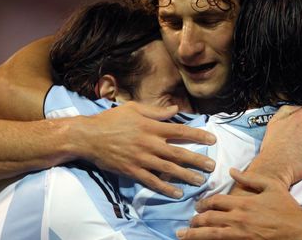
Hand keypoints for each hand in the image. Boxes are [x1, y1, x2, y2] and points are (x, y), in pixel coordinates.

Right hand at [83, 101, 215, 197]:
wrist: (88, 137)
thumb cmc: (111, 119)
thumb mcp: (134, 108)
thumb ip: (156, 110)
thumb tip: (175, 109)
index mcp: (151, 127)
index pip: (180, 131)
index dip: (198, 135)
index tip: (212, 139)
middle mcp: (149, 143)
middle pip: (178, 153)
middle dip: (197, 160)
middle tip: (211, 166)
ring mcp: (141, 159)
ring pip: (169, 170)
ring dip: (186, 176)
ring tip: (200, 181)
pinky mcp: (132, 171)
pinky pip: (152, 181)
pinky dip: (165, 188)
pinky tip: (177, 193)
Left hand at [177, 170, 301, 239]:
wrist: (301, 231)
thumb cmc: (287, 208)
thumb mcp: (271, 187)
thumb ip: (250, 178)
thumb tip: (232, 171)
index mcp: (243, 203)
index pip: (215, 202)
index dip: (203, 204)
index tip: (197, 207)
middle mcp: (238, 219)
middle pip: (209, 219)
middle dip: (195, 221)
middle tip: (187, 224)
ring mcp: (240, 234)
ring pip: (211, 234)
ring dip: (195, 235)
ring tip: (184, 236)